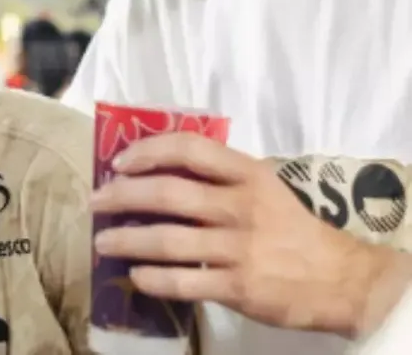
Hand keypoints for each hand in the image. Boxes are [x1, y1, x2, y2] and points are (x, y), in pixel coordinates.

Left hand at [91, 132, 410, 337]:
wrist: (338, 277)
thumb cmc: (290, 226)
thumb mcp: (262, 186)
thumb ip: (219, 176)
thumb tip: (158, 169)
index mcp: (246, 173)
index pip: (188, 149)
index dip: (148, 150)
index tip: (120, 161)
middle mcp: (239, 205)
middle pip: (169, 193)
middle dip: (124, 195)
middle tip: (97, 201)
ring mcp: (239, 247)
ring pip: (169, 240)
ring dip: (128, 240)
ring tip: (102, 241)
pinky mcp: (239, 287)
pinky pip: (185, 281)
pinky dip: (155, 279)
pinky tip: (136, 276)